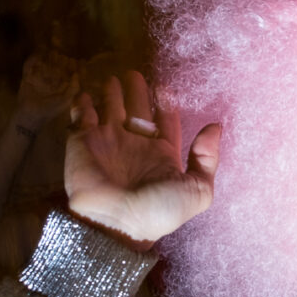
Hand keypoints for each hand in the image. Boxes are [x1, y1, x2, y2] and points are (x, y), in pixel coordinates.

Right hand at [14, 51, 79, 129]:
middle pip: (56, 66)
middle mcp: (51, 80)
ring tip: (52, 53)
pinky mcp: (28, 77)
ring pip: (45, 64)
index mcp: (61, 85)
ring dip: (48, 58)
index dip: (72, 66)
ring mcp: (39, 77)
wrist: (31, 115)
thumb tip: (77, 74)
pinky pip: (29, 66)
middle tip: (62, 56)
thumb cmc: (50, 110)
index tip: (78, 60)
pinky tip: (37, 56)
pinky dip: (32, 60)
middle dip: (60, 60)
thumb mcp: (65, 100)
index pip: (68, 72)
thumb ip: (73, 89)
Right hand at [65, 71, 221, 243]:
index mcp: (162, 154)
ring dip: (111, 94)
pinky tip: (85, 93)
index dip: (166, 105)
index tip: (165, 87)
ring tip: (112, 78)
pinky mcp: (82, 141)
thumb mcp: (197, 190)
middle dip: (137, 93)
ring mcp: (107, 142)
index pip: (165, 122)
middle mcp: (135, 145)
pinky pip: (81, 117)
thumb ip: (207, 158)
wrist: (115, 223)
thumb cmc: (158, 209)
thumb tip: (215, 126)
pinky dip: (82, 104)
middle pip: (137, 111)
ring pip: (109, 110)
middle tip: (135, 73)